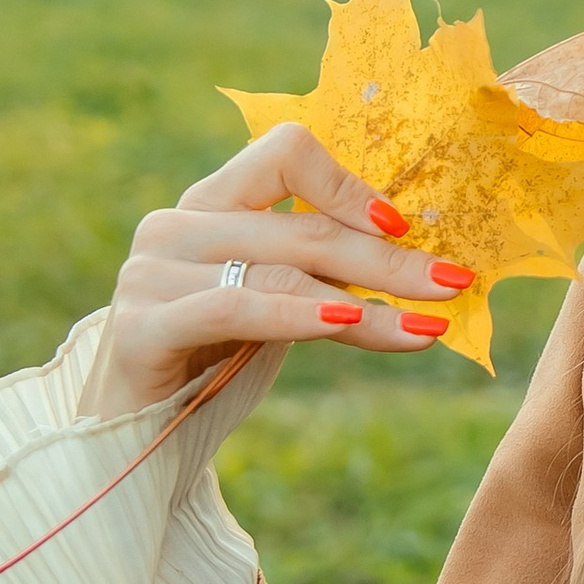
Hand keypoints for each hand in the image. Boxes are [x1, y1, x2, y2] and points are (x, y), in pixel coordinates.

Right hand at [78, 125, 467, 419]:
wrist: (130, 431)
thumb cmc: (214, 359)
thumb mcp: (279, 306)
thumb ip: (328, 274)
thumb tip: (428, 273)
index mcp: (213, 202)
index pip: (284, 152)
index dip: (347, 184)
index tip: (401, 226)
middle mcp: (177, 224)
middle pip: (302, 227)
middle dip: (388, 261)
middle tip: (453, 283)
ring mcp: (151, 272)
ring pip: (279, 272)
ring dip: (364, 300)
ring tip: (425, 324)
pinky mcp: (140, 327)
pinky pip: (233, 308)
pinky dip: (296, 316)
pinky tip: (347, 323)